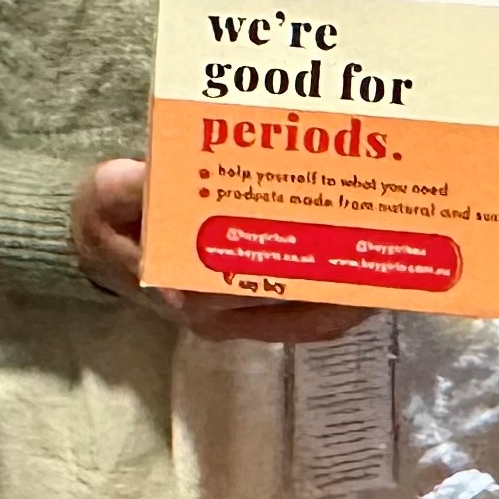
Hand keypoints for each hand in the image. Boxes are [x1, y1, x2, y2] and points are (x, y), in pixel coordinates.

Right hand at [70, 157, 371, 346]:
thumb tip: (156, 177)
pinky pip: (308, 318)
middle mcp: (221, 316)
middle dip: (353, 276)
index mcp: (192, 291)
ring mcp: (239, 321)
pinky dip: (342, 297)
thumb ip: (132, 186)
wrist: (98, 242)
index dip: (317, 264)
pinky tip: (370, 268)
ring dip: (358, 291)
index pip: (267, 281)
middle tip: (399, 238)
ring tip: (400, 255)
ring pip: (314, 317)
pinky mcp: (250, 316)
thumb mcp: (108, 191)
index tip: (357, 235)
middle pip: (305, 302)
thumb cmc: (107, 215)